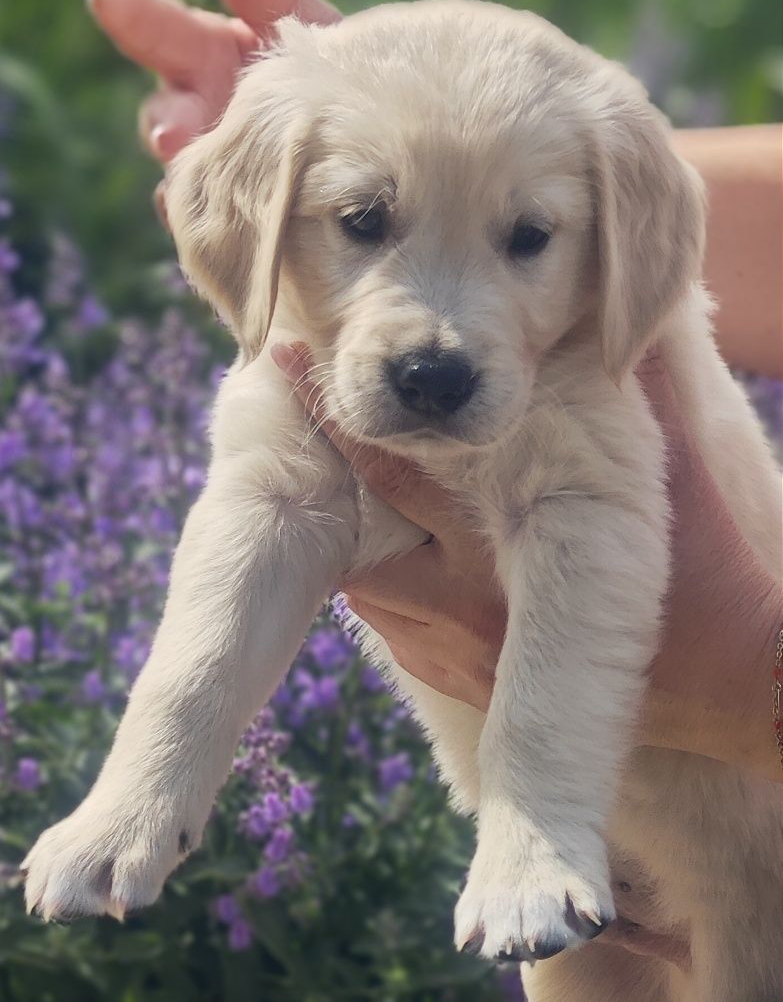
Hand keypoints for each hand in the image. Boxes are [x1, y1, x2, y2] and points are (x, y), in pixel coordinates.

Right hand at [86, 0, 338, 209]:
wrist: (393, 162)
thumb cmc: (347, 86)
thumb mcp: (318, 34)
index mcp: (217, 62)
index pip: (171, 36)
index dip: (140, 18)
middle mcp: (207, 117)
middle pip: (168, 111)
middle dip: (166, 115)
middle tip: (169, 126)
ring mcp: (218, 173)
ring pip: (184, 171)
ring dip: (187, 173)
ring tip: (191, 168)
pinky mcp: (235, 223)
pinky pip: (210, 225)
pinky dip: (203, 220)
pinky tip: (202, 217)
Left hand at [271, 343, 781, 780]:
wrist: (729, 687)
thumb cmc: (710, 573)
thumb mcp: (677, 474)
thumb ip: (645, 393)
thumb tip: (629, 315)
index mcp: (497, 560)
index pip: (392, 475)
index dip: (335, 416)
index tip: (286, 355)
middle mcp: (461, 616)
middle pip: (355, 535)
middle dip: (322, 473)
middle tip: (272, 406)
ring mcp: (455, 656)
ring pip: (365, 583)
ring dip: (346, 528)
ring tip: (318, 474)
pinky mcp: (462, 683)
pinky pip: (392, 626)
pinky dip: (378, 579)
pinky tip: (374, 542)